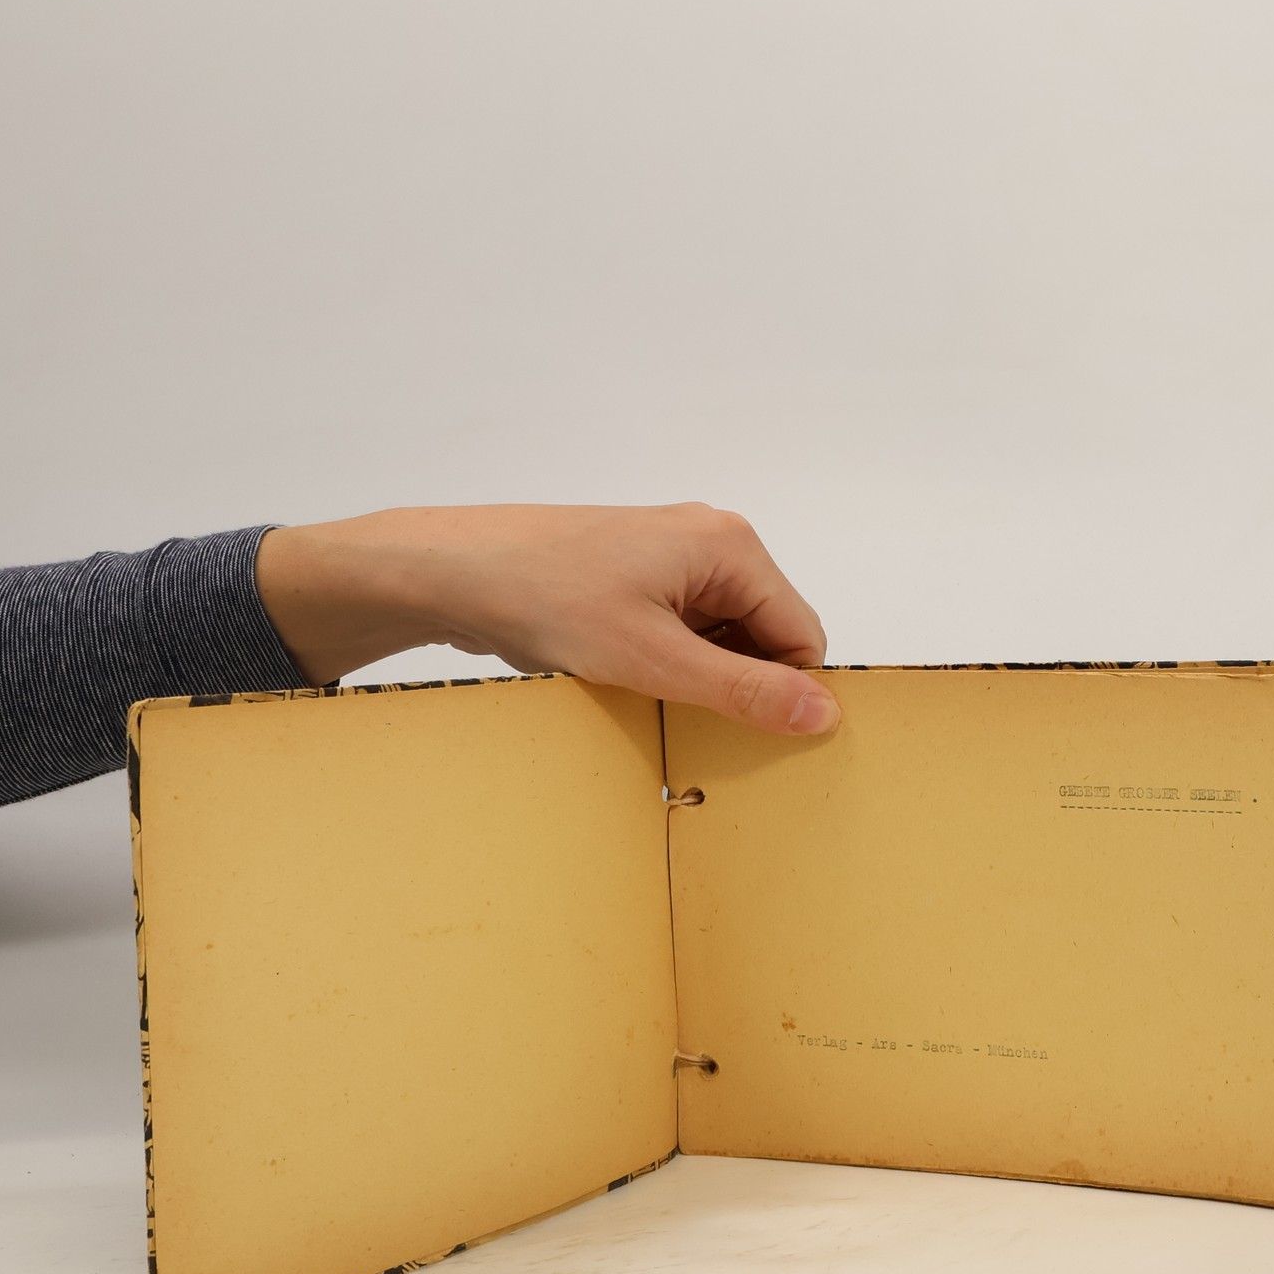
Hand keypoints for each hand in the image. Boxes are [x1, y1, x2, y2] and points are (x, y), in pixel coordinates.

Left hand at [255, 504, 838, 734]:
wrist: (451, 570)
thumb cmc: (548, 599)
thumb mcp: (654, 660)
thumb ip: (744, 691)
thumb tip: (823, 715)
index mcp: (732, 547)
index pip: (801, 636)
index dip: (782, 692)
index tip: (743, 733)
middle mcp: (712, 541)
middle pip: (764, 634)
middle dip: (735, 684)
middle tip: (685, 718)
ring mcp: (671, 555)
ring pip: (721, 636)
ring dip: (696, 675)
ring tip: (644, 693)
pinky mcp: (634, 573)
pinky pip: (681, 628)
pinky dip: (665, 661)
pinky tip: (624, 678)